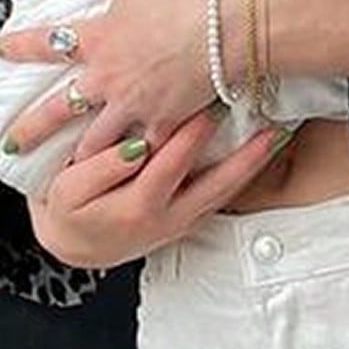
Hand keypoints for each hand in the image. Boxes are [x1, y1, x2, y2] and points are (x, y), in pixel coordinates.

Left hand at [0, 0, 215, 161]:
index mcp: (97, 41)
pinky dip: (136, 164)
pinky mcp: (161, 124)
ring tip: (69, 169)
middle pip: (58, 111)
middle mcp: (106, 79)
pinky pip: (143, 151)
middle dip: (31, 130)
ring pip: (96, 140)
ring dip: (81, 155)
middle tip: (11, 147)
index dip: (20, 47)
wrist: (220, 29)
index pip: (46, 43)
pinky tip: (129, 176)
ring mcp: (132, 106)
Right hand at [27, 106, 296, 270]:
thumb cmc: (69, 210)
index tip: (208, 102)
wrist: (76, 246)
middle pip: (217, 185)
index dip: (190, 135)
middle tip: (269, 124)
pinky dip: (243, 173)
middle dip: (244, 154)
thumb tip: (136, 146)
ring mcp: (183, 221)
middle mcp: (169, 218)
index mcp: (138, 207)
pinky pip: (222, 194)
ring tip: (279, 135)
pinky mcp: (189, 218)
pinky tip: (260, 150)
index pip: (171, 165)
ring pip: (226, 192)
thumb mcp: (68, 191)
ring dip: (253, 165)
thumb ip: (102, 169)